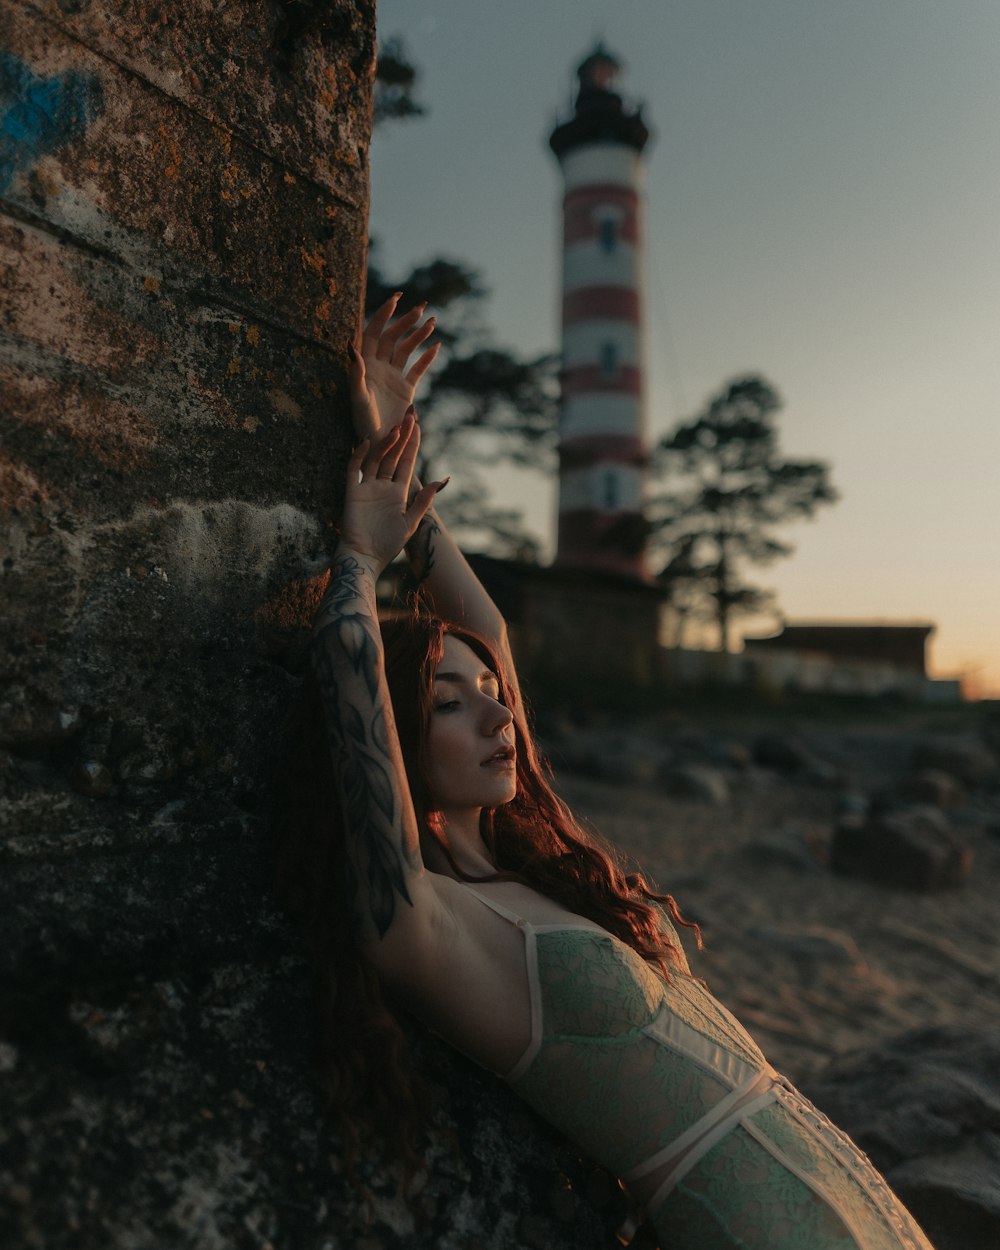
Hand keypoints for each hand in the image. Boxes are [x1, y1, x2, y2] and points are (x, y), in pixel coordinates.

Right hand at [338, 413, 443, 575]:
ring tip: (395, 428)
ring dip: (385, 444)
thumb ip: (422, 502)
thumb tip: (438, 481)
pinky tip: (365, 442)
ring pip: (376, 459)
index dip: (412, 445)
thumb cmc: (388, 545)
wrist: (365, 558)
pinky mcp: (352, 493)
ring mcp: (367, 488)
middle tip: (408, 416)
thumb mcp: (410, 523)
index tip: (418, 426)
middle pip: (392, 456)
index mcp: (398, 493)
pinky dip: (358, 456)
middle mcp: (383, 487)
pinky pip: (354, 470)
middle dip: (401, 437)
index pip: (406, 463)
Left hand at [348, 294, 439, 439]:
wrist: (379, 443)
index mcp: (366, 365)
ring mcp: (394, 377)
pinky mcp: (406, 390)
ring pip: (407, 350)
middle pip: (393, 337)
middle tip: (421, 307)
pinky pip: (418, 370)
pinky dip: (426, 359)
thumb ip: (355, 371)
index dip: (384, 315)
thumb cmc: (362, 422)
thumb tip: (351, 344)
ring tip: (432, 321)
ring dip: (418, 335)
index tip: (396, 299)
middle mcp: (380, 367)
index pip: (374, 332)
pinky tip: (436, 347)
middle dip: (406, 321)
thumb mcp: (357, 397)